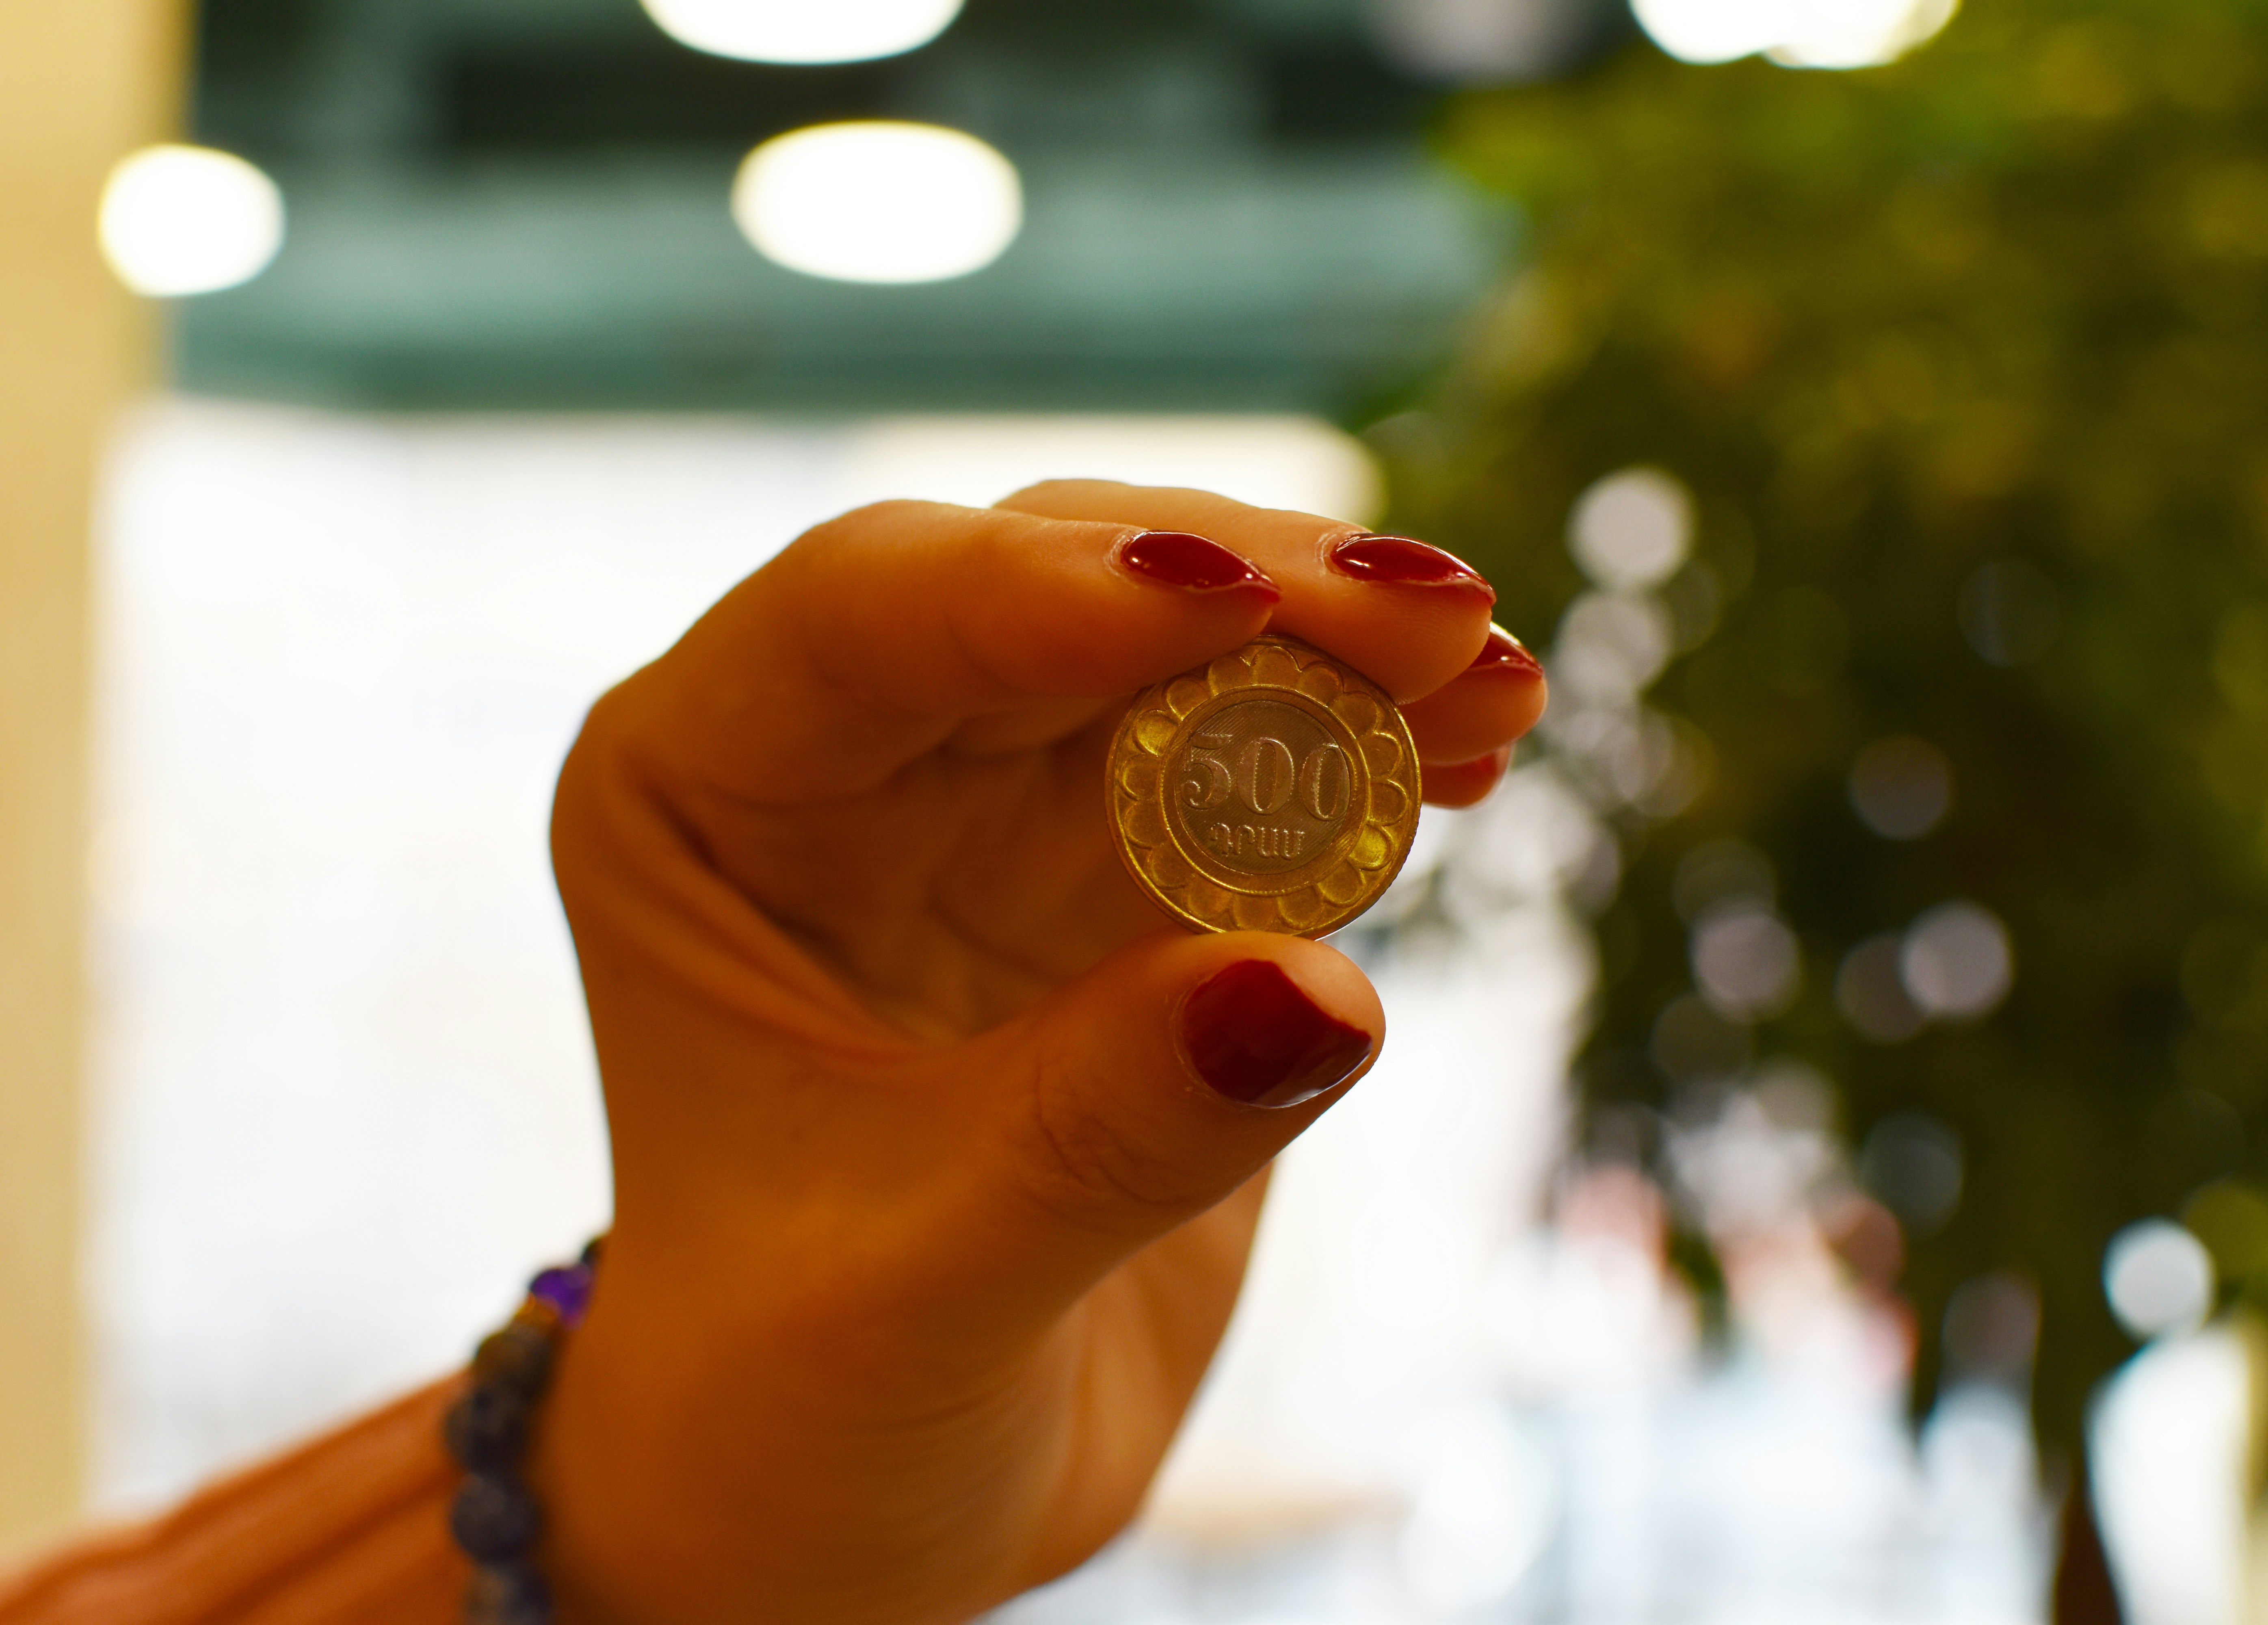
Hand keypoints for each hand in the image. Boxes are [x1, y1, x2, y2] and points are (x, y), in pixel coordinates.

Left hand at [531, 482, 1544, 1623]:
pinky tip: (1472, 752)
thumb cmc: (800, 1405)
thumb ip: (1099, 1139)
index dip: (1049, 591)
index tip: (1236, 601)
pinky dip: (1372, 749)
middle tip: (1439, 618)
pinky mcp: (1133, 877)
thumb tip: (1318, 993)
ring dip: (1347, 654)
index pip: (864, 616)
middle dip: (1254, 592)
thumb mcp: (917, 1297)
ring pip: (1188, 650)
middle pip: (1057, 589)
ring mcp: (999, 803)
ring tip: (1495, 685)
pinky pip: (1269, 765)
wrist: (862, 1493)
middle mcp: (848, 763)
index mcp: (697, 798)